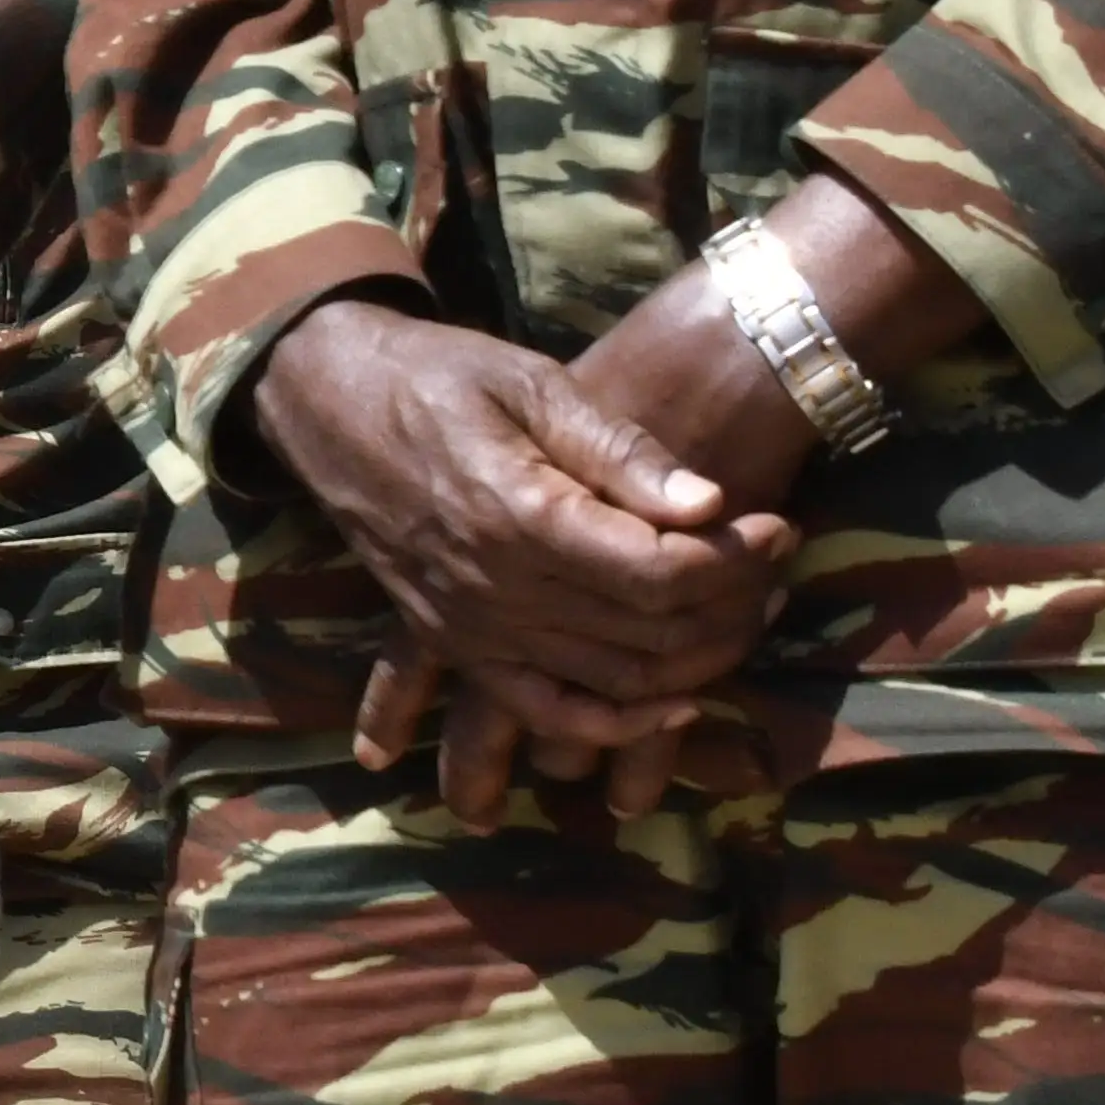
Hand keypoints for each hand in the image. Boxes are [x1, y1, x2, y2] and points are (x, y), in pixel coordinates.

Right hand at [361, 245, 834, 820]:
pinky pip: (547, 711)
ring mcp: (472, 627)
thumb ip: (619, 449)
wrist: (329, 403)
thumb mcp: (530, 383)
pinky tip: (671, 707)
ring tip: (744, 612)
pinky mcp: (456, 645)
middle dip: (732, 604)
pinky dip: (615, 727)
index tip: (776, 525)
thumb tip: (710, 504)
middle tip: (773, 565)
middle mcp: (494, 587)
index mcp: (517, 513)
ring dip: (695, 661)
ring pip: (615, 680)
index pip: (658, 570)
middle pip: (648, 632)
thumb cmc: (439, 378)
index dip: (736, 559)